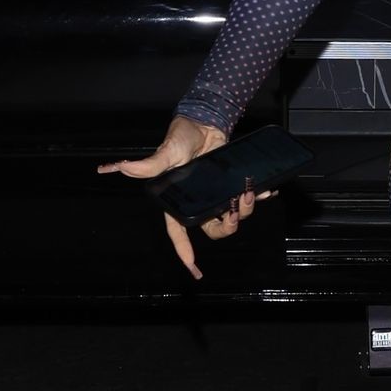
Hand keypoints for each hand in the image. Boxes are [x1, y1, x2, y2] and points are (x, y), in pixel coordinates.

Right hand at [95, 114, 272, 280]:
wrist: (204, 122)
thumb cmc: (180, 137)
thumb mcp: (168, 151)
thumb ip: (151, 164)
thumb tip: (124, 167)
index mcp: (178, 200)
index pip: (178, 231)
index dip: (184, 250)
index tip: (193, 268)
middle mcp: (198, 201)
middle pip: (212, 228)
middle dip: (226, 227)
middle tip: (232, 215)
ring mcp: (216, 194)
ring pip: (231, 215)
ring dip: (244, 210)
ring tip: (248, 194)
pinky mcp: (230, 184)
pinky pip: (246, 198)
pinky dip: (258, 196)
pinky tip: (266, 190)